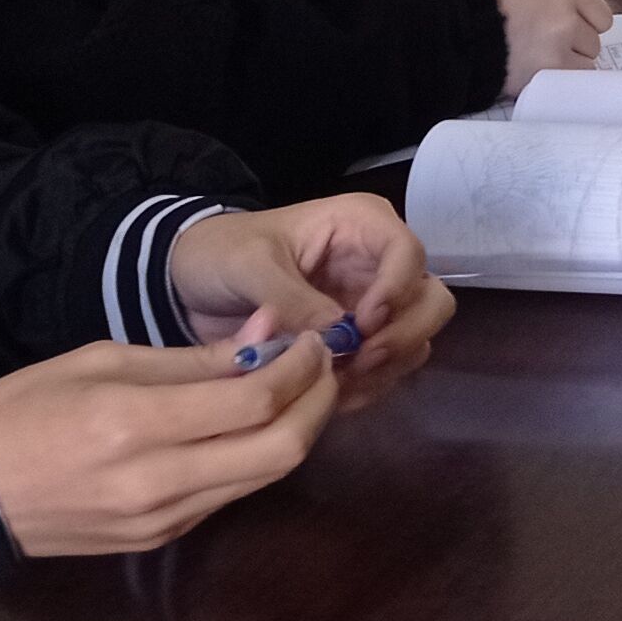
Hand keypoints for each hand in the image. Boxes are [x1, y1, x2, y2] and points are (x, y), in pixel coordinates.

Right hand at [0, 339, 339, 556]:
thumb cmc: (25, 407)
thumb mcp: (103, 360)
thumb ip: (194, 357)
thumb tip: (271, 333)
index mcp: (135, 424)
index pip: (256, 401)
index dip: (301, 368)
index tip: (314, 339)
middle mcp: (157, 481)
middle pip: (281, 450)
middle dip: (318, 403)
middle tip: (323, 366)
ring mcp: (161, 519)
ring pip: (264, 477)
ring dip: (296, 431)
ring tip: (296, 389)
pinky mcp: (159, 540)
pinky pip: (229, 496)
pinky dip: (255, 458)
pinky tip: (251, 426)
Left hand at [165, 194, 455, 410]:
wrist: (190, 284)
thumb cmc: (222, 254)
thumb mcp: (248, 265)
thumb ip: (290, 297)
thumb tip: (336, 336)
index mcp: (362, 226)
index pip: (409, 255)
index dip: (396, 291)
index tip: (362, 325)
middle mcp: (380, 266)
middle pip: (431, 301)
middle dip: (403, 335)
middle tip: (359, 361)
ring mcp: (375, 307)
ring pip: (417, 340)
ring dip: (385, 368)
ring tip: (334, 382)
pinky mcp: (361, 343)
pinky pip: (388, 371)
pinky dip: (366, 387)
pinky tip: (326, 394)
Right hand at [493, 0, 614, 94]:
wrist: (464, 34)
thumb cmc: (489, 13)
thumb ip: (557, 7)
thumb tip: (580, 25)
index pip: (602, 15)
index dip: (588, 26)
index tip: (574, 31)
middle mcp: (567, 16)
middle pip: (595, 42)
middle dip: (576, 48)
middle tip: (548, 48)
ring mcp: (561, 46)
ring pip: (586, 65)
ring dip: (568, 67)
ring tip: (540, 63)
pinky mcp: (551, 71)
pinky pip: (572, 82)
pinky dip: (559, 82)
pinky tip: (540, 75)